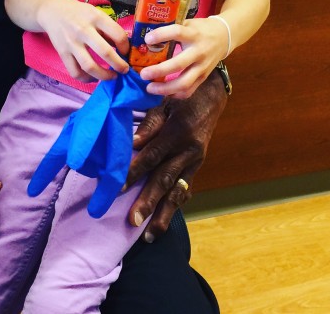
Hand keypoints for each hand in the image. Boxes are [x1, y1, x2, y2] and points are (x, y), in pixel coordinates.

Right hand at [37, 0, 129, 81]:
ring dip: (104, 76)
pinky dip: (86, 79)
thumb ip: (108, 29)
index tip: (126, 52)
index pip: (117, 34)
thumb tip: (124, 48)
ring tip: (112, 76)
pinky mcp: (62, 53)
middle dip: (119, 65)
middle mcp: (84, 30)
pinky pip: (75, 72)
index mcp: (96, 17)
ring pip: (90, 66)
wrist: (52, 11)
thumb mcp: (96, 13)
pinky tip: (94, 77)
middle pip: (105, 52)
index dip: (125, 47)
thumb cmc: (79, 13)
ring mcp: (71, 43)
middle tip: (125, 70)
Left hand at [125, 70, 226, 239]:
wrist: (212, 95)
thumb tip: (132, 145)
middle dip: (148, 202)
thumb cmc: (182, 96)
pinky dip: (175, 204)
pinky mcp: (198, 166)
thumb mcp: (164, 102)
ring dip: (163, 213)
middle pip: (165, 179)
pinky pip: (185, 188)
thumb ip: (149, 124)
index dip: (134, 172)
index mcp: (178, 132)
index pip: (152, 156)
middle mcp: (189, 150)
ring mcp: (196, 160)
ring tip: (150, 234)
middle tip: (133, 221)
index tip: (117, 188)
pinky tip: (164, 220)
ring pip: (177, 191)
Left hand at [137, 16, 229, 97]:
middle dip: (159, 71)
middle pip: (179, 64)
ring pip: (184, 83)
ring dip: (165, 88)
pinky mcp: (204, 77)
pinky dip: (175, 94)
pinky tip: (163, 93)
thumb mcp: (188, 23)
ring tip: (149, 88)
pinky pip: (189, 90)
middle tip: (143, 74)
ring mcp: (202, 67)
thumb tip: (147, 33)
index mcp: (193, 34)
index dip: (161, 35)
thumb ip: (172, 27)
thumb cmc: (201, 29)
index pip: (177, 33)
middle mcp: (198, 52)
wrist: (225, 37)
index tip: (147, 39)